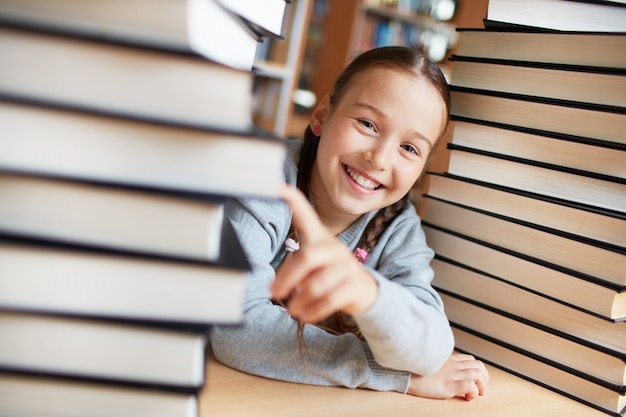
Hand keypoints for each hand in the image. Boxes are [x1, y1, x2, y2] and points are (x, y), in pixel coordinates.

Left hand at [270, 185, 377, 322]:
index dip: (292, 200)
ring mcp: (347, 266)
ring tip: (292, 311)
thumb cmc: (330, 276)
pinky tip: (305, 316)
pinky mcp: (355, 285)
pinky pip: (331, 299)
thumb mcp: (314, 266)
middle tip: (273, 292)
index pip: (306, 214)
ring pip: (319, 282)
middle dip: (287, 277)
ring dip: (301, 299)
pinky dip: (315, 310)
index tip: (276, 187)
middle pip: (308, 257)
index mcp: (320, 239)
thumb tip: (272, 286)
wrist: (366, 292)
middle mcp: (334, 248)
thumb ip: (296, 268)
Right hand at [407, 353, 488, 400]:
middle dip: (484, 378)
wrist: (406, 374)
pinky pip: (470, 386)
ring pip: (478, 375)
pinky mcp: (450, 384)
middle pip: (478, 366)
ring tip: (478, 394)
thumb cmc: (414, 370)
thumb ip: (440, 364)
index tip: (476, 378)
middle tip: (482, 388)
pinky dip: (473, 392)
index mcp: (448, 359)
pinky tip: (467, 397)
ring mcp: (452, 373)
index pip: (470, 359)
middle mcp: (453, 364)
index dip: (477, 369)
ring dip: (482, 386)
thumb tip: (444, 372)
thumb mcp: (430, 363)